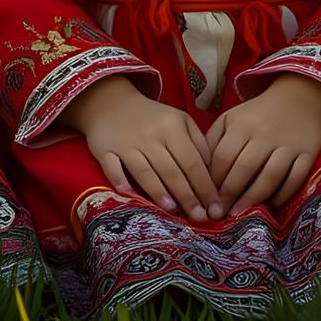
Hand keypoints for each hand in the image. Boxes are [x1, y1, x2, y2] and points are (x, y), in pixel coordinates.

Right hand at [65, 77, 219, 223]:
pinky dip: (120, 181)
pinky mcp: (105, 149)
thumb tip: (214, 176)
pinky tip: (130, 195)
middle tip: (200, 218)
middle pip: (172, 170)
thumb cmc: (153, 118)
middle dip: (188, 197)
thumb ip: (198, 145)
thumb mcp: (180, 121)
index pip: (193, 161)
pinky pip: (113, 168)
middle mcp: (152, 135)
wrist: (111, 102)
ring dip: (159, 192)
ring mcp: (127, 143)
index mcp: (174, 127)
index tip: (216, 209)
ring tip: (173, 211)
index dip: (206, 187)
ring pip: (145, 172)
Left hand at [208, 73, 320, 218]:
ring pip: (270, 177)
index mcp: (241, 124)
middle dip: (230, 194)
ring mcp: (288, 144)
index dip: (214, 181)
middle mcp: (264, 134)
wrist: (298, 97)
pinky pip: (295, 179)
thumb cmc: (257, 114)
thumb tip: (199, 172)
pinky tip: (271, 205)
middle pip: (244, 169)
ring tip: (240, 214)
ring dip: (253, 198)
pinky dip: (283, 195)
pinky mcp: (308, 153)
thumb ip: (214, 141)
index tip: (207, 199)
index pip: (223, 157)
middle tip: (221, 214)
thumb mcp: (231, 119)